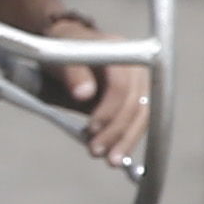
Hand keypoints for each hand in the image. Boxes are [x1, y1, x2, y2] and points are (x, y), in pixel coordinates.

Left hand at [38, 20, 153, 171]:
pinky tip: (119, 154)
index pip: (121, 85)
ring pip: (144, 114)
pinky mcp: (139, 94)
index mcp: (119, 50)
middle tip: (97, 152)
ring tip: (111, 160)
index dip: (108, 109)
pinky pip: (141, 118)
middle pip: (137, 103)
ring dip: (127, 139)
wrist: (68, 42)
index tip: (91, 129)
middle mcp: (138, 65)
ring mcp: (142, 80)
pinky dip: (129, 137)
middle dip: (117, 131)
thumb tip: (84, 94)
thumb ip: (73, 73)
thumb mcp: (59, 56)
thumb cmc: (61, 48)